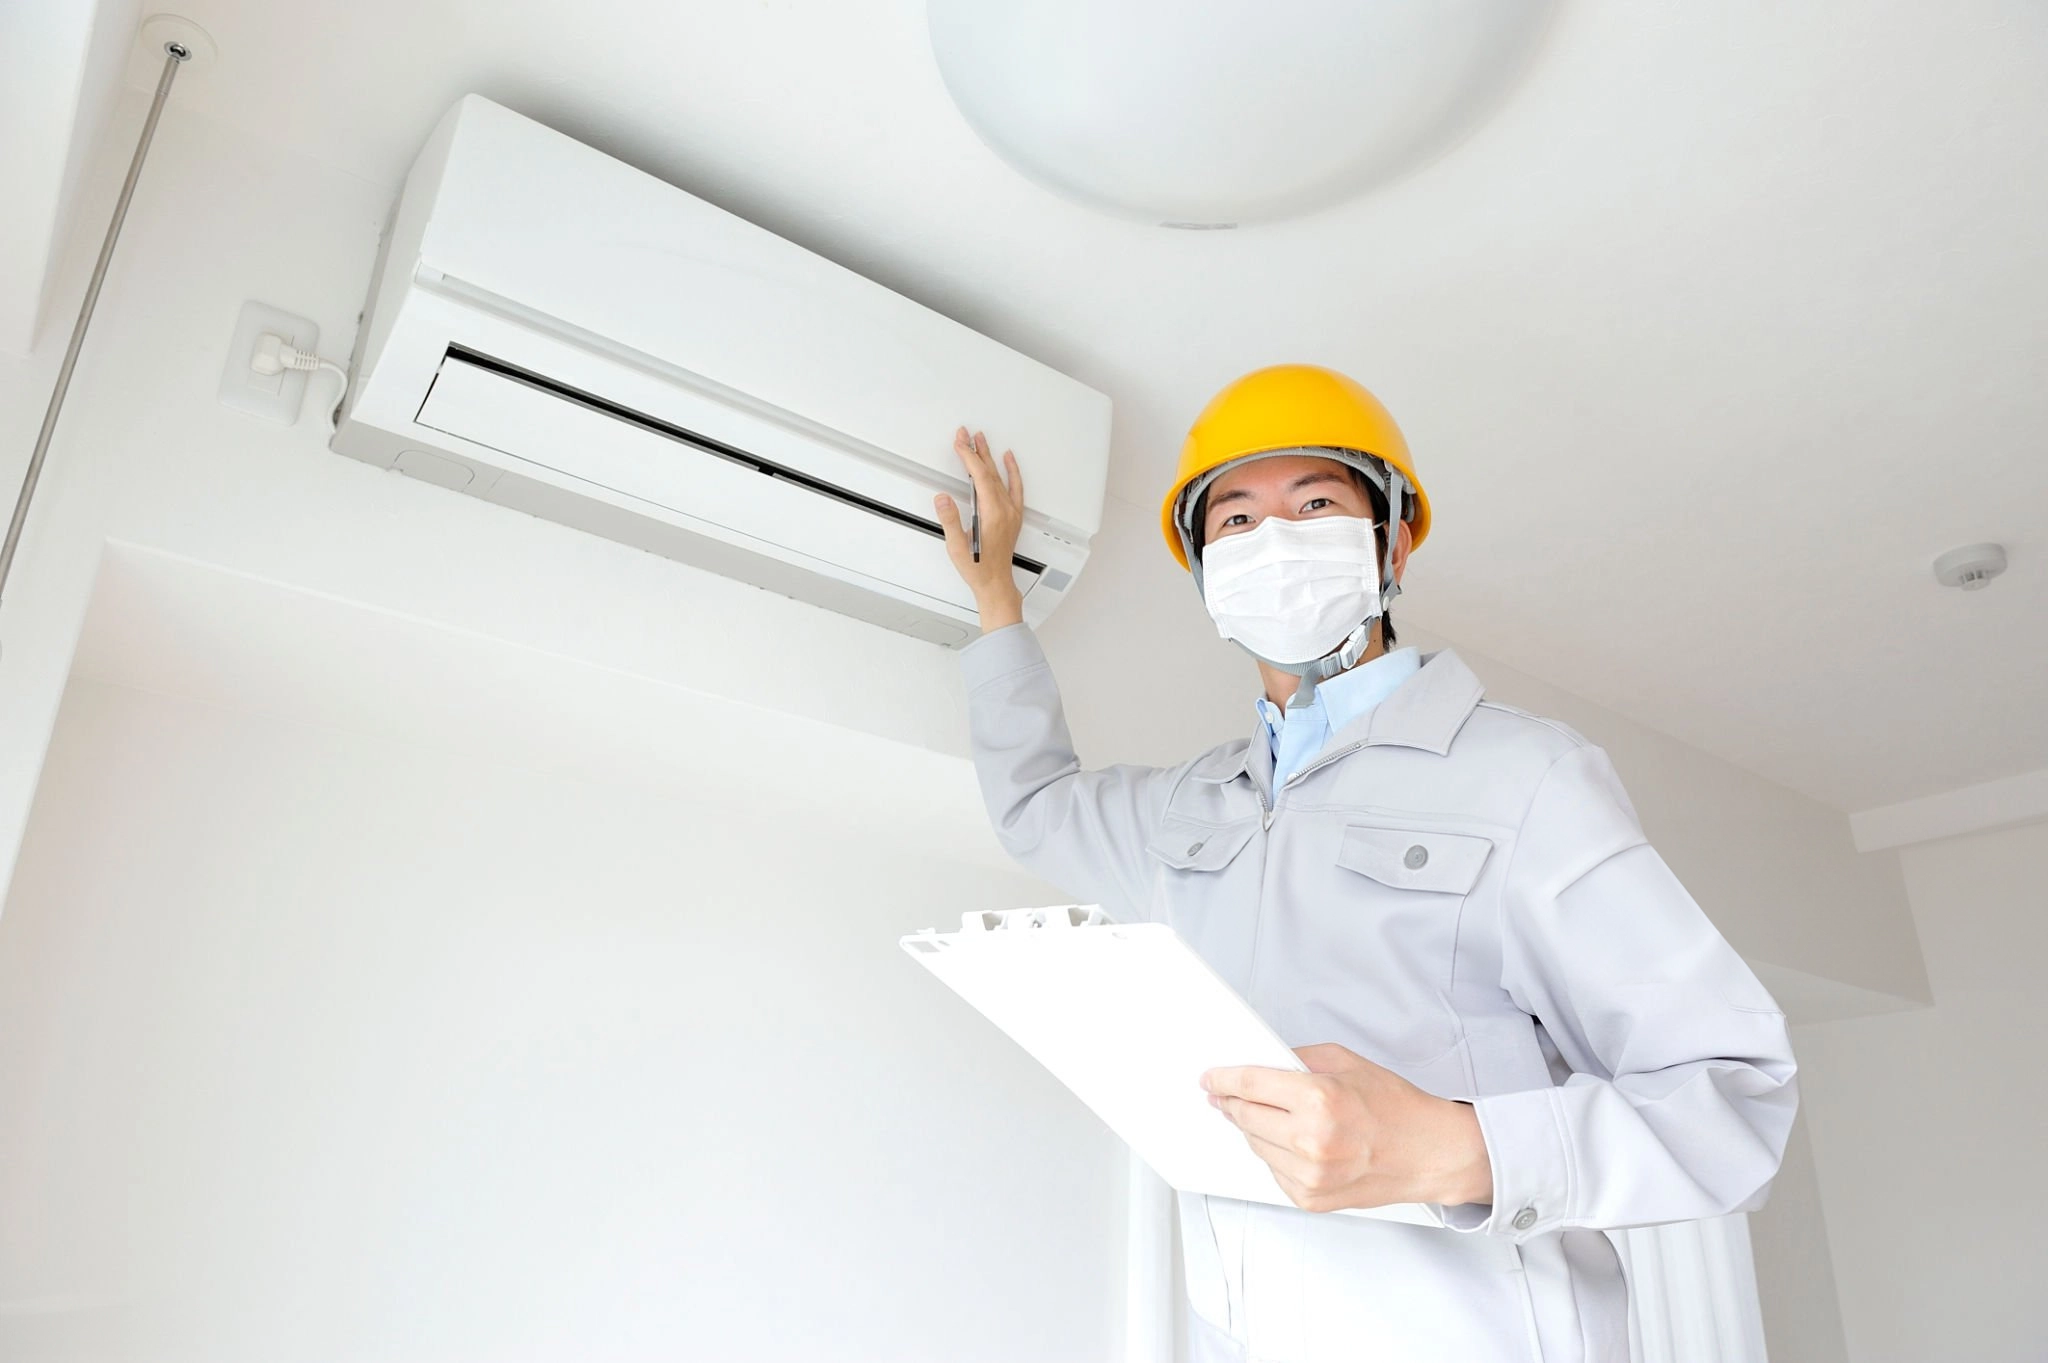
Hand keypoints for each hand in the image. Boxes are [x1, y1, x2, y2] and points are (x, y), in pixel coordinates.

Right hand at [935, 427, 1025, 631]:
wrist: (996, 583)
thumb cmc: (978, 568)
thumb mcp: (957, 546)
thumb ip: (950, 520)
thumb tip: (943, 499)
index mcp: (993, 514)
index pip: (981, 477)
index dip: (968, 457)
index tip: (960, 443)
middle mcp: (1005, 510)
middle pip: (990, 472)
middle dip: (976, 451)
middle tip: (965, 434)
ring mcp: (1011, 512)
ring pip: (1000, 477)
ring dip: (989, 457)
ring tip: (981, 440)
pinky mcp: (1012, 516)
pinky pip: (1015, 487)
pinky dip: (1012, 471)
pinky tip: (1008, 460)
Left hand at [1202, 1043, 1492, 1212]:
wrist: (1428, 1153)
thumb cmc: (1394, 1108)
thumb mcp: (1345, 1062)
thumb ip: (1297, 1060)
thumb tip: (1259, 1064)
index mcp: (1319, 1100)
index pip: (1250, 1086)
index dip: (1223, 1079)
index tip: (1210, 1079)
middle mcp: (1311, 1141)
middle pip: (1245, 1117)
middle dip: (1231, 1103)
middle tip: (1225, 1095)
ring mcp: (1310, 1175)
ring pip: (1255, 1145)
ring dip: (1253, 1128)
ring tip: (1268, 1116)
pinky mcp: (1311, 1199)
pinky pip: (1273, 1171)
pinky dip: (1275, 1154)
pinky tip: (1292, 1142)